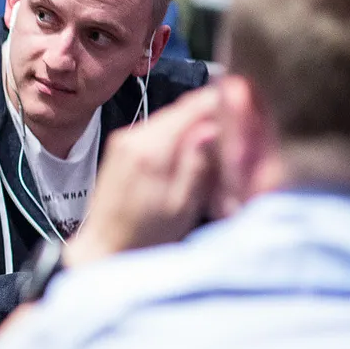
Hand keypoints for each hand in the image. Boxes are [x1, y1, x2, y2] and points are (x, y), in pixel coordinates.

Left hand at [63, 86, 220, 269]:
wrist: (105, 246)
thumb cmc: (144, 235)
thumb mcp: (182, 204)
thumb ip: (199, 163)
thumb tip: (213, 128)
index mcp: (150, 149)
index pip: (192, 106)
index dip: (222, 103)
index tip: (243, 109)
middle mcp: (132, 137)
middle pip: (182, 109)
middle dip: (210, 116)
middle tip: (233, 132)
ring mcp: (123, 140)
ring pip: (170, 118)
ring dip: (193, 127)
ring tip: (212, 149)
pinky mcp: (120, 146)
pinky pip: (156, 130)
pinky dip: (175, 137)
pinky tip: (186, 157)